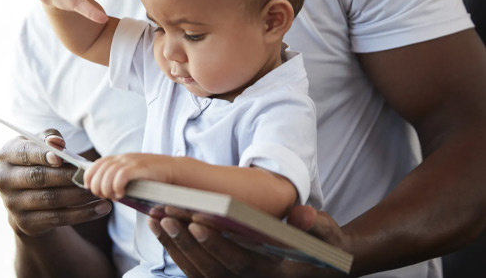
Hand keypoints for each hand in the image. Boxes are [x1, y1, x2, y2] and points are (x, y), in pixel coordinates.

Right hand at [0, 129, 111, 236]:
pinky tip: (101, 208)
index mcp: (7, 155)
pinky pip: (57, 218)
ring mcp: (12, 204)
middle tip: (92, 176)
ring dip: (79, 196)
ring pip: (51, 199)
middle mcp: (5, 179)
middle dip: (68, 177)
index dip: (43, 155)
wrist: (27, 197)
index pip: (25, 153)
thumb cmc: (39, 161)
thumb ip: (50, 138)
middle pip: (39, 178)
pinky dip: (82, 214)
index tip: (62, 158)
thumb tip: (57, 143)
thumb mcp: (41, 146)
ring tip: (101, 192)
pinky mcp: (26, 223)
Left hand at [84, 153, 176, 199]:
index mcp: (120, 158)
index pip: (96, 164)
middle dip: (97, 187)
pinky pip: (120, 176)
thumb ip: (119, 178)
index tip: (90, 188)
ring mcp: (131, 161)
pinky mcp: (139, 167)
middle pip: (99, 171)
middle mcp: (123, 158)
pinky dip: (117, 187)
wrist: (174, 170)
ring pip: (107, 175)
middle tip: (105, 196)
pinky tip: (122, 195)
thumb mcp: (133, 174)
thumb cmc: (154, 177)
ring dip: (107, 189)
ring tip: (115, 197)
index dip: (89, 176)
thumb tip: (104, 191)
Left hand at [149, 205, 349, 277]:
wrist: (318, 267)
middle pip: (211, 268)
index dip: (217, 244)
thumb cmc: (321, 246)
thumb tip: (302, 216)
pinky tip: (162, 227)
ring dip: (175, 245)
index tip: (197, 221)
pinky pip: (195, 270)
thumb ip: (316, 224)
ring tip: (158, 218)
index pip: (240, 262)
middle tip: (167, 215)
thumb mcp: (327, 234)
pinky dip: (177, 250)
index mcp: (273, 274)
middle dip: (187, 242)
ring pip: (198, 271)